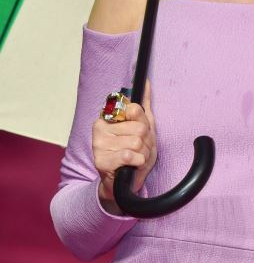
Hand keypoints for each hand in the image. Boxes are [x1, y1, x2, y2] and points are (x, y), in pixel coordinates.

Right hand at [92, 80, 156, 213]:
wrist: (125, 182)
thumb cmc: (135, 151)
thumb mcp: (143, 125)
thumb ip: (144, 104)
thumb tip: (145, 81)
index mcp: (108, 116)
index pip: (135, 109)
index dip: (144, 123)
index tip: (140, 131)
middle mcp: (99, 127)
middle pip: (139, 127)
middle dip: (146, 141)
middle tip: (139, 148)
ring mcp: (98, 144)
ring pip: (137, 142)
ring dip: (143, 153)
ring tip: (136, 157)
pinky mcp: (101, 161)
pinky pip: (131, 155)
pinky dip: (138, 162)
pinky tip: (131, 165)